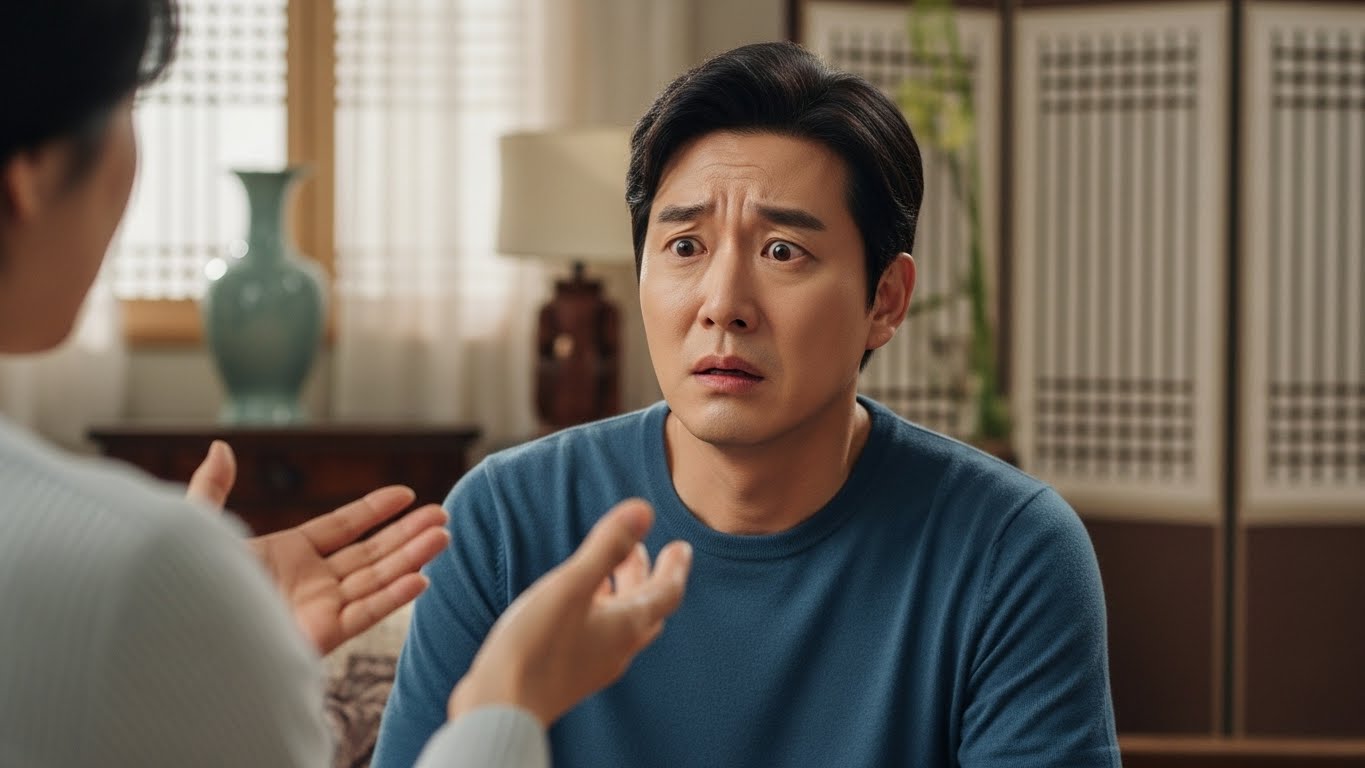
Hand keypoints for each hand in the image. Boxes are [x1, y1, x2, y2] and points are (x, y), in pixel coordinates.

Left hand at [187, 440, 450, 655]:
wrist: (176, 634)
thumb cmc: (181, 585)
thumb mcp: (196, 526)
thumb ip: (211, 488)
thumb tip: (221, 446)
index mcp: (287, 555)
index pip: (342, 527)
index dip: (375, 510)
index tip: (407, 494)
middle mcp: (310, 583)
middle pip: (370, 554)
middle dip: (408, 534)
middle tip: (442, 515)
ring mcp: (317, 609)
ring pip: (376, 579)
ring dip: (412, 558)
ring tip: (443, 536)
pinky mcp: (320, 635)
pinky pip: (364, 613)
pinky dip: (393, 598)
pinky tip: (421, 578)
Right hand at [447, 498, 691, 725]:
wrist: (501, 708)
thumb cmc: (536, 646)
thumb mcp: (571, 586)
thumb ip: (606, 547)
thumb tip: (644, 509)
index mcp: (627, 626)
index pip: (666, 593)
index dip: (675, 568)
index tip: (681, 547)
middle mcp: (618, 648)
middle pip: (644, 607)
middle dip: (646, 575)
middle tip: (643, 549)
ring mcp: (594, 663)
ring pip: (621, 622)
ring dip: (621, 592)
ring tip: (610, 569)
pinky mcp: (570, 671)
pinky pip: (597, 635)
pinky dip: (599, 610)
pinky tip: (577, 603)